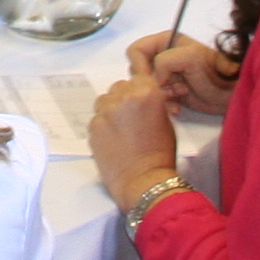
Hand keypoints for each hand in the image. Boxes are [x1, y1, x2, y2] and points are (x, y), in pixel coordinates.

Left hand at [88, 63, 181, 207]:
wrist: (143, 181)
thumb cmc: (160, 155)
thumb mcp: (166, 122)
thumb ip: (153, 104)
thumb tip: (143, 98)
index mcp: (147, 93)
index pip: (139, 78)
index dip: (140, 89)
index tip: (140, 99)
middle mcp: (124, 98)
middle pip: (120, 86)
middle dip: (125, 97)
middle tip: (131, 116)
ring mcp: (106, 111)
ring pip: (105, 99)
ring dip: (111, 108)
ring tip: (121, 128)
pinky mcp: (93, 126)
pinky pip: (97, 117)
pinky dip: (103, 125)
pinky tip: (113, 139)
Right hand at [125, 31, 237, 115]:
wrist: (231, 93)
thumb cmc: (216, 71)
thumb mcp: (191, 57)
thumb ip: (165, 61)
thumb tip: (152, 79)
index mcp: (165, 42)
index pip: (136, 51)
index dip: (139, 65)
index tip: (150, 79)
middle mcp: (163, 57)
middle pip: (138, 71)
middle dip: (152, 83)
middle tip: (170, 89)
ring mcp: (166, 76)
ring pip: (146, 88)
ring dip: (159, 95)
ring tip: (178, 96)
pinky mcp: (170, 93)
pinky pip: (155, 100)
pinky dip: (164, 105)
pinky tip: (178, 107)